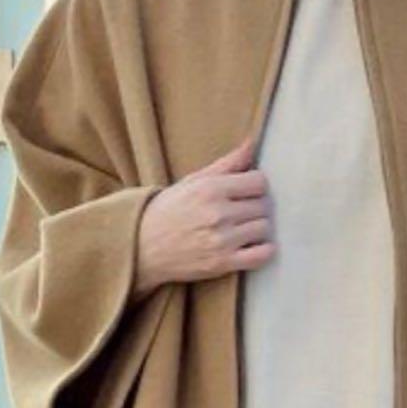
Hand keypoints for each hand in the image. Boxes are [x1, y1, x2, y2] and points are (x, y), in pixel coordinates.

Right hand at [132, 134, 275, 298]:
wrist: (142, 246)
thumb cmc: (168, 211)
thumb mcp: (193, 181)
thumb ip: (226, 164)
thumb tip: (251, 144)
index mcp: (211, 189)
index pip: (259, 182)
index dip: (256, 186)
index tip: (247, 192)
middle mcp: (218, 213)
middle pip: (264, 206)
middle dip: (257, 207)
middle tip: (244, 212)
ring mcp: (222, 240)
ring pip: (264, 228)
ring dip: (259, 229)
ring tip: (244, 229)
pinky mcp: (223, 263)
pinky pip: (262, 255)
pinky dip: (263, 251)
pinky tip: (253, 246)